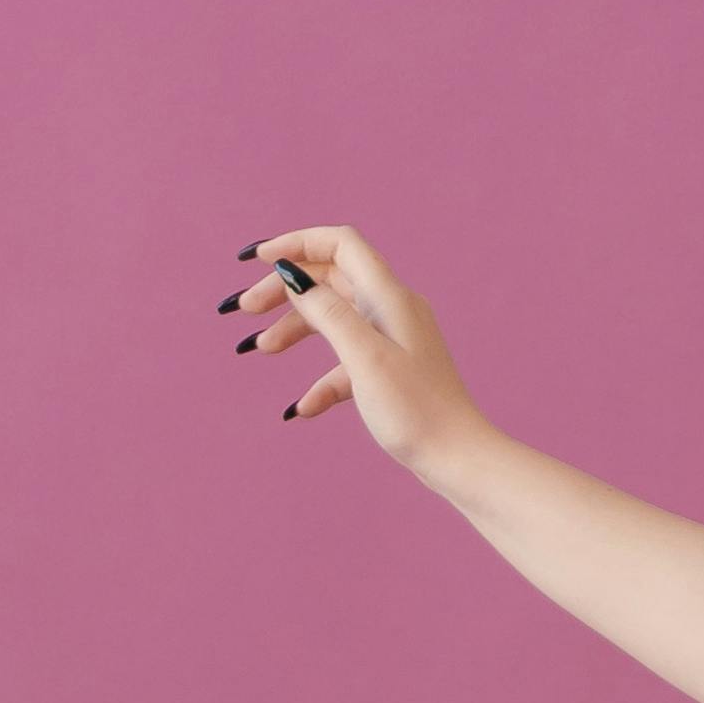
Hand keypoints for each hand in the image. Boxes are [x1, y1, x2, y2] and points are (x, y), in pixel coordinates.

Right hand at [219, 222, 482, 471]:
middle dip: (285, 290)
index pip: (340, 245)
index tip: (257, 259)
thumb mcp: (363, 357)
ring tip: (260, 349)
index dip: (297, 243)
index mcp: (389, 296)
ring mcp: (393, 341)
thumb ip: (327, 313)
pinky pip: (346, 364)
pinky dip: (320, 380)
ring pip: (334, 321)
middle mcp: (392, 310)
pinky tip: (302, 408)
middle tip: (245, 310)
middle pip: (330, 280)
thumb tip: (292, 274)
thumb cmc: (417, 411)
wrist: (458, 459)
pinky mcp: (391, 373)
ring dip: (294, 330)